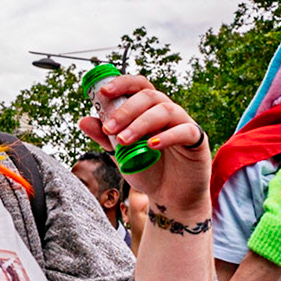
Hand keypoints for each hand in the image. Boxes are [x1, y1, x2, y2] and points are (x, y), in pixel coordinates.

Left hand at [77, 75, 211, 217]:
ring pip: (165, 110)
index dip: (122, 84)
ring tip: (123, 141)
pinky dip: (167, 136)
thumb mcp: (121, 154)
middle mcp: (167, 112)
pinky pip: (185, 130)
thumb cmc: (148, 170)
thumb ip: (105, 137)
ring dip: (140, 123)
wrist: (169, 197)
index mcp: (149, 110)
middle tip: (109, 128)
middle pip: (149, 95)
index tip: (103, 92)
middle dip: (126, 110)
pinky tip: (150, 145)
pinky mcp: (197, 140)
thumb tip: (84, 120)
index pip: (138, 86)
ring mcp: (183, 124)